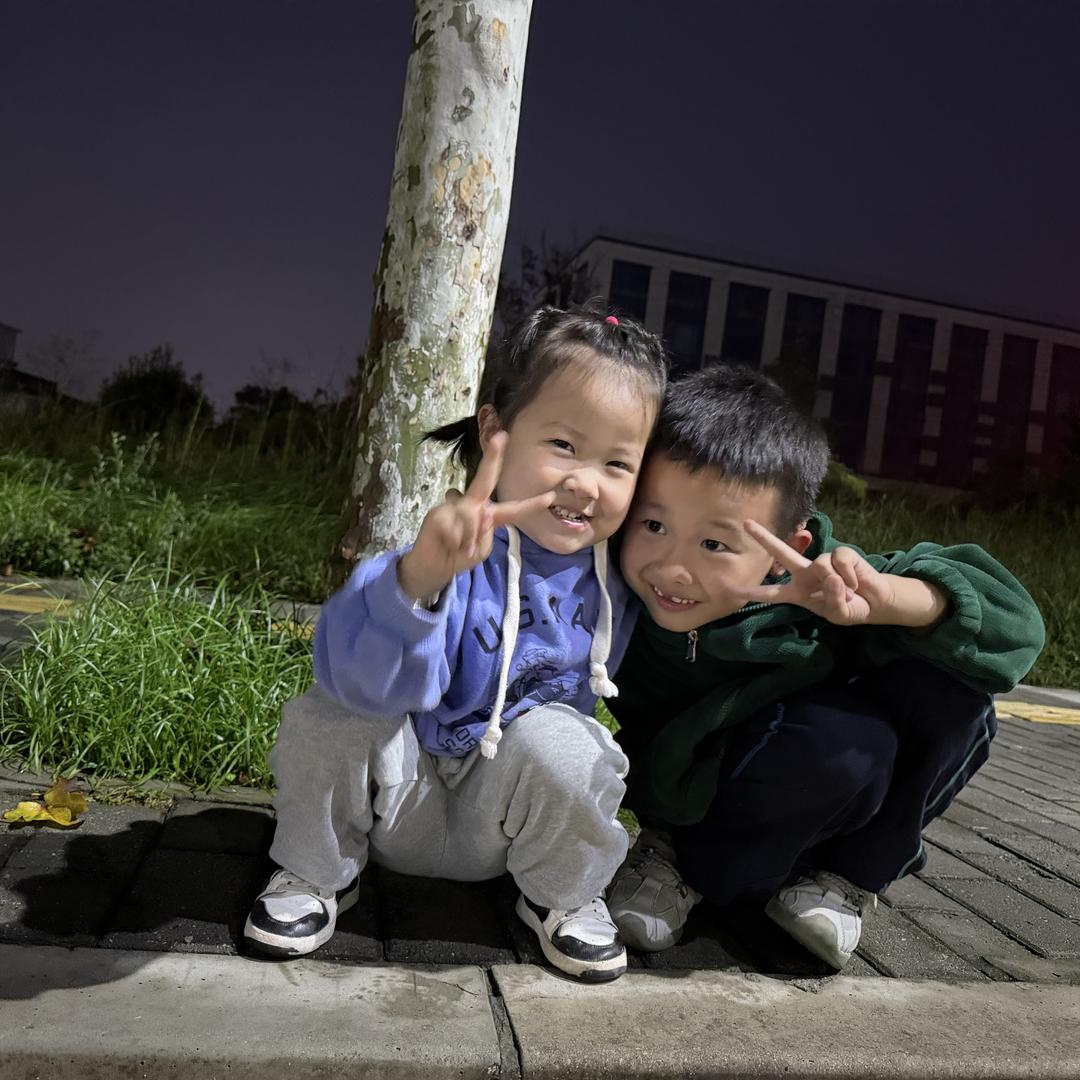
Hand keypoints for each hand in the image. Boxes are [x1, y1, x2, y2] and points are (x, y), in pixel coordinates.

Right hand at [396, 432, 555, 600]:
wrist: (434, 568)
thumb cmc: (460, 557)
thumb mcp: (480, 549)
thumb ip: (485, 533)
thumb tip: (481, 513)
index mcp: (489, 516)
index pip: (513, 510)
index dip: (531, 505)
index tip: (550, 497)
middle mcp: (473, 506)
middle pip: (485, 480)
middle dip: (493, 458)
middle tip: (501, 436)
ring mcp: (454, 507)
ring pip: (471, 516)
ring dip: (469, 538)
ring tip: (461, 548)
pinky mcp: (438, 514)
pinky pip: (455, 526)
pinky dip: (455, 540)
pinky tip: (448, 543)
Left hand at [733, 520, 907, 626]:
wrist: (876, 601)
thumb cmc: (851, 608)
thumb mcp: (838, 614)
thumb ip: (832, 600)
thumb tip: (830, 577)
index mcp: (798, 592)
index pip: (772, 593)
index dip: (754, 592)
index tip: (733, 590)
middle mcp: (806, 573)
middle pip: (782, 552)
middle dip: (764, 537)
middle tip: (746, 523)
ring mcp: (823, 561)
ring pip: (821, 565)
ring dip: (837, 583)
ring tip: (848, 592)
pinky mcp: (841, 553)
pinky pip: (839, 560)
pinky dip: (849, 574)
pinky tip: (855, 582)